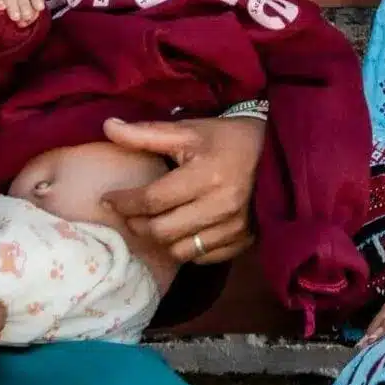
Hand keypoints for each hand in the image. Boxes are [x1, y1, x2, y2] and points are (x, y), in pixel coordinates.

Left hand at [102, 116, 263, 263]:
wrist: (278, 153)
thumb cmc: (227, 139)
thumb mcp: (189, 130)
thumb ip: (146, 133)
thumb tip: (107, 126)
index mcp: (207, 175)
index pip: (153, 199)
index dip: (125, 202)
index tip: (108, 199)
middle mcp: (222, 206)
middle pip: (163, 231)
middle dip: (137, 224)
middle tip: (127, 213)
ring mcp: (235, 228)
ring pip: (180, 251)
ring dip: (160, 240)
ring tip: (151, 223)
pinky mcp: (243, 242)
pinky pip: (202, 258)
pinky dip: (185, 249)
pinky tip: (179, 231)